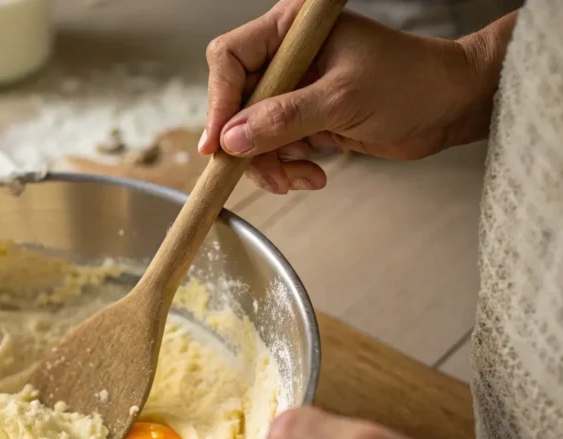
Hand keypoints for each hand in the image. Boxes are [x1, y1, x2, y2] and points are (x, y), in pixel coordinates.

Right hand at [199, 0, 492, 193]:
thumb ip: (283, 118)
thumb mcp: (343, 99)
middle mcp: (287, 57)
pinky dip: (287, 169)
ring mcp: (294, 90)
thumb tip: (231, 140)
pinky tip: (313, 175)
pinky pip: (274, 149)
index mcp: (291, 30)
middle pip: (235, 104)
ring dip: (269, 164)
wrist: (452, 107)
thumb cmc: (412, 83)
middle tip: (266, 172)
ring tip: (299, 178)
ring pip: (251, 134)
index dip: (219, 101)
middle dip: (247, 144)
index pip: (230, 59)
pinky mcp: (304, 119)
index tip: (217, 144)